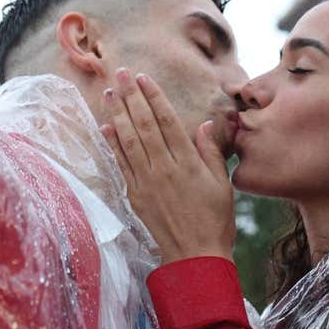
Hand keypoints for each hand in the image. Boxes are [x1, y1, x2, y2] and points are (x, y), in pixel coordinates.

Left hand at [99, 68, 234, 264]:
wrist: (195, 255)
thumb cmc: (215, 220)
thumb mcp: (221, 184)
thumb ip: (210, 153)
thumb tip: (203, 125)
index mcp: (187, 163)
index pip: (167, 121)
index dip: (154, 97)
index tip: (143, 78)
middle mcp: (164, 168)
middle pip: (144, 125)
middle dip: (131, 96)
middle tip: (120, 73)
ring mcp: (146, 182)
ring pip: (129, 140)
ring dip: (117, 114)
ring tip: (109, 93)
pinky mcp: (135, 195)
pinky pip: (121, 164)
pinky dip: (112, 144)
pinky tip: (106, 126)